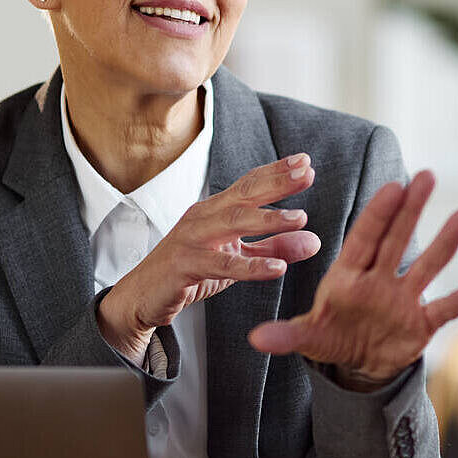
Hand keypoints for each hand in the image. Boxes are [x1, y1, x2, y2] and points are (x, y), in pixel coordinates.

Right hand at [97, 154, 321, 362]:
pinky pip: (221, 265)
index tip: (305, 161)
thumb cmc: (190, 271)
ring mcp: (192, 239)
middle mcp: (203, 217)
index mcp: (215, 210)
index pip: (248, 184)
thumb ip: (275, 248)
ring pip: (232, 222)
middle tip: (307, 173)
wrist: (143, 297)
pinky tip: (277, 268)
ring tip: (300, 218)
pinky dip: (251, 266)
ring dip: (268, 219)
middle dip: (276, 182)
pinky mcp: (185, 266)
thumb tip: (315, 240)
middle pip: (243, 194)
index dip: (276, 172)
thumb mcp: (238, 258)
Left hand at [247, 170, 457, 383]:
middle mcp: (380, 279)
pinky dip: (455, 303)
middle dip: (412, 209)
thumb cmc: (332, 335)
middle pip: (398, 239)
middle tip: (427, 176)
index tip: (392, 186)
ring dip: (444, 243)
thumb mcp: (309, 336)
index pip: (366, 238)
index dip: (379, 213)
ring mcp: (403, 300)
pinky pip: (440, 311)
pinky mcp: (421, 325)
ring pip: (426, 267)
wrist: (358, 363)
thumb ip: (288, 336)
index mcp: (350, 275)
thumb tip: (256, 339)